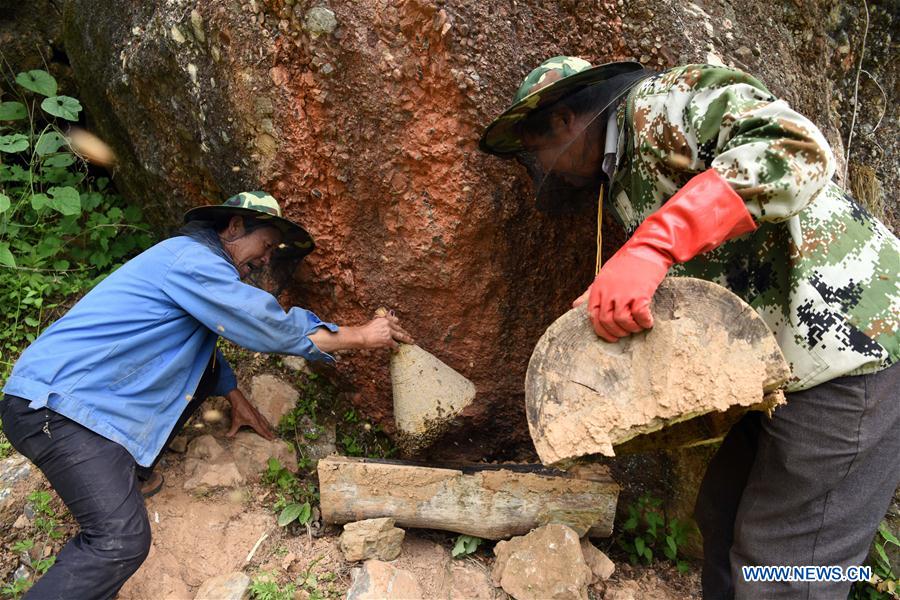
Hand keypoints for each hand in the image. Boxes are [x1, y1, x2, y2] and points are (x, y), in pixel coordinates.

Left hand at [225, 389, 274, 439]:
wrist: (238, 400)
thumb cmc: (238, 410)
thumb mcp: (235, 421)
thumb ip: (233, 430)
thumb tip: (228, 436)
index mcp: (254, 421)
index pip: (261, 430)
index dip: (266, 435)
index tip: (271, 439)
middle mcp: (257, 418)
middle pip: (264, 427)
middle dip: (269, 432)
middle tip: (273, 437)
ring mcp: (257, 414)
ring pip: (264, 422)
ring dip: (267, 426)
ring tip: (270, 430)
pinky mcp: (256, 411)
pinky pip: (262, 417)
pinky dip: (265, 421)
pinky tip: (264, 421)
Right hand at [357, 314, 414, 349]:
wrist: (360, 336)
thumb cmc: (364, 331)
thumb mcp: (373, 323)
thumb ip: (380, 324)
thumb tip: (385, 329)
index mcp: (384, 319)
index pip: (395, 321)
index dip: (399, 326)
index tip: (401, 329)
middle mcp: (387, 324)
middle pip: (399, 329)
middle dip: (405, 333)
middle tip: (409, 336)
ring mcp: (388, 332)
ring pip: (401, 336)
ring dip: (406, 340)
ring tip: (411, 342)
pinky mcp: (387, 340)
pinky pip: (395, 344)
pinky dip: (397, 348)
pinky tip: (398, 350)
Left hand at [574, 170, 755, 342]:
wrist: (648, 247)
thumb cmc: (627, 263)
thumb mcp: (603, 276)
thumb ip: (590, 293)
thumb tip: (574, 306)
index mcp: (598, 288)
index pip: (592, 316)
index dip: (601, 330)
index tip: (611, 336)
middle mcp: (608, 291)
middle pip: (607, 321)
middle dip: (617, 332)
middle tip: (626, 333)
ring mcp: (624, 292)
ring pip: (622, 321)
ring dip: (632, 328)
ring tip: (638, 326)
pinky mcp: (641, 293)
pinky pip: (640, 316)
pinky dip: (644, 322)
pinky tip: (648, 321)